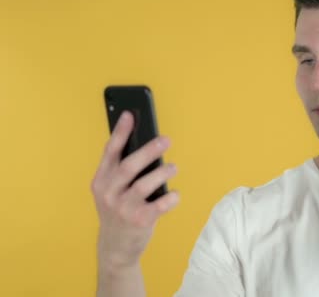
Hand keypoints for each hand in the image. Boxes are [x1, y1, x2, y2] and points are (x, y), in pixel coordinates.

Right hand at [91, 111, 179, 270]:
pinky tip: (174, 194)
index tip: (130, 114)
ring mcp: (123, 208)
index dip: (121, 132)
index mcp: (101, 180)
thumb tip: (145, 142)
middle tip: (166, 140)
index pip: (110, 152)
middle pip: (130, 166)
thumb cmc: (118, 210)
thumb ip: (122, 169)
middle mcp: (109, 193)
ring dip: (163, 173)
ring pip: (145, 185)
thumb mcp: (112, 190)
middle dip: (149, 150)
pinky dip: (171, 197)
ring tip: (173, 167)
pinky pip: (160, 205)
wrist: (115, 247)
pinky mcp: (139, 221)